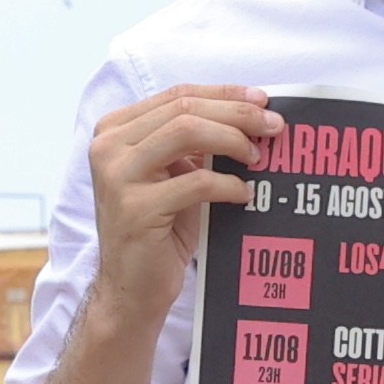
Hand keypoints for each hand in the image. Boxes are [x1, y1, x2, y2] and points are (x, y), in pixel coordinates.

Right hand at [84, 82, 287, 332]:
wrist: (130, 288)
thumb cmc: (158, 230)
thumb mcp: (171, 175)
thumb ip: (194, 143)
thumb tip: (249, 115)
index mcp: (115, 130)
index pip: (177, 95)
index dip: (224, 94)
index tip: (263, 101)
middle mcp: (108, 146)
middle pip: (184, 109)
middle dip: (237, 114)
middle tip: (274, 126)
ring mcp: (118, 176)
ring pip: (187, 133)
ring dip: (233, 141)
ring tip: (259, 158)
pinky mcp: (136, 208)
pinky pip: (196, 182)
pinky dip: (228, 184)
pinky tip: (244, 194)